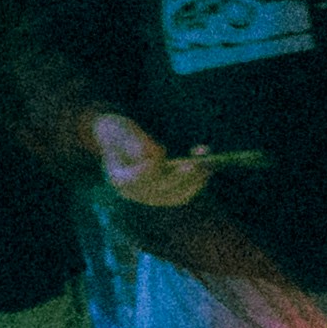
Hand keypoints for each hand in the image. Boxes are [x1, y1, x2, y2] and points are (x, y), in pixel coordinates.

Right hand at [89, 110, 221, 206]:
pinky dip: (197, 181)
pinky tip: (208, 167)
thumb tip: (157, 154)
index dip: (151, 168)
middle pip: (162, 189)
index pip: (138, 179)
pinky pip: (185, 193)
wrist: (116, 142)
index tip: (162, 151)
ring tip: (210, 164)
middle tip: (199, 163)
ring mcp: (150, 197)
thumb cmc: (117, 132)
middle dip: (183, 176)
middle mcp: (135, 193)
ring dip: (196, 181)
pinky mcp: (164, 196)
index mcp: (119, 178)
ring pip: (178, 195)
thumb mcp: (120, 130)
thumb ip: (135, 141)